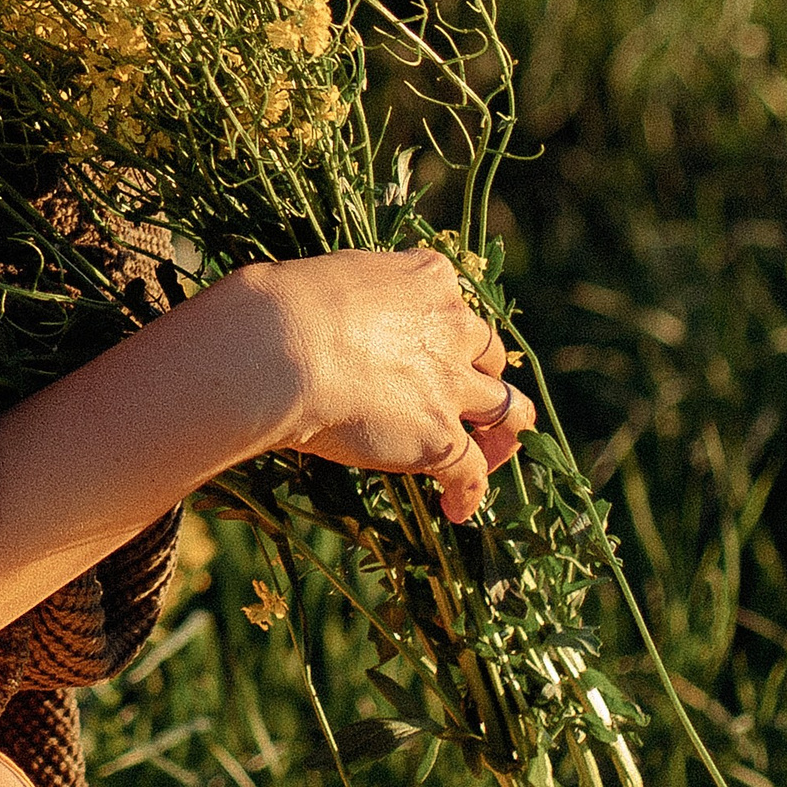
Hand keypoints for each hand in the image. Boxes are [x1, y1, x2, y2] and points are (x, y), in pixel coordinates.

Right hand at [226, 248, 533, 525]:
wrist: (280, 349)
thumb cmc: (281, 308)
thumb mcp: (328, 277)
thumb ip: (350, 296)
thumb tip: (326, 314)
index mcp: (426, 278)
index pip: (452, 300)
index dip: (444, 327)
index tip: (429, 341)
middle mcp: (451, 327)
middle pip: (490, 352)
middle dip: (482, 374)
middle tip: (468, 398)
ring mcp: (450, 386)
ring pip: (506, 409)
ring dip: (503, 432)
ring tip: (494, 452)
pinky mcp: (439, 438)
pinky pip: (471, 471)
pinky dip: (469, 491)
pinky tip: (457, 509)